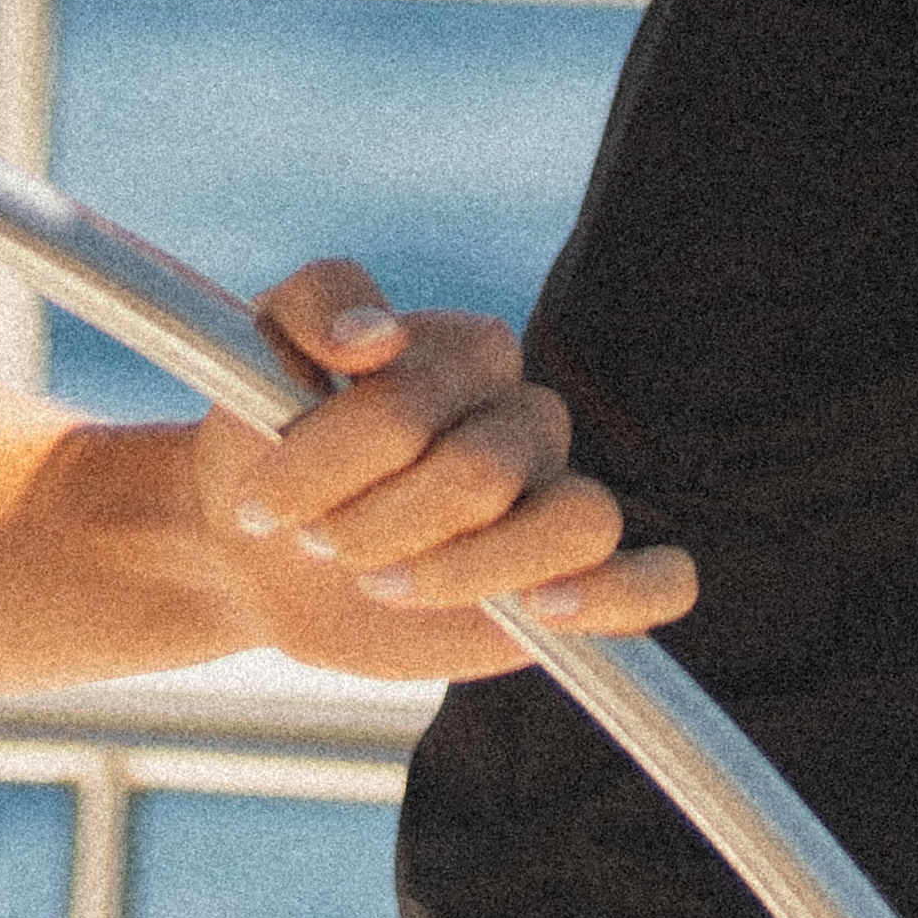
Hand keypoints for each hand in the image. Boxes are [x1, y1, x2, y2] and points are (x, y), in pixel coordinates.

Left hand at [192, 264, 694, 680]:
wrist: (261, 553)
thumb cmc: (268, 440)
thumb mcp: (258, 347)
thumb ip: (316, 305)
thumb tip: (378, 336)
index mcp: (475, 352)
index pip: (419, 403)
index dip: (335, 458)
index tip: (265, 498)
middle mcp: (531, 421)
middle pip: (486, 472)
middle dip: (377, 522)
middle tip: (318, 542)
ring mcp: (558, 503)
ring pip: (580, 522)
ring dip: (464, 570)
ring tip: (381, 583)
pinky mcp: (575, 586)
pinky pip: (659, 583)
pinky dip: (621, 596)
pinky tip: (543, 611)